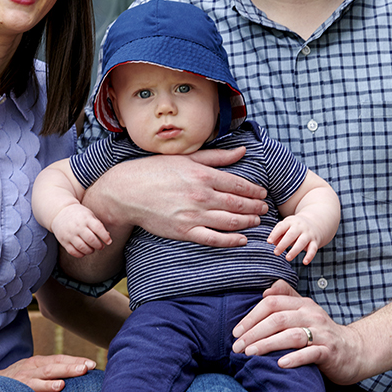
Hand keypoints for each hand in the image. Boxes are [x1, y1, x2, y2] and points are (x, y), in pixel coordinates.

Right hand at [0, 354, 96, 391]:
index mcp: (39, 362)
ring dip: (49, 383)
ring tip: (62, 385)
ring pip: (37, 381)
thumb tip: (81, 371)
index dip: (76, 360)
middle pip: (52, 368)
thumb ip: (52, 370)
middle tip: (84, 370)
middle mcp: (31, 369)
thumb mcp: (35, 368)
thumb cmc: (21, 377)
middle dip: (68, 369)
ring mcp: (22, 381)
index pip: (60, 359)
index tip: (92, 365)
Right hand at [52, 204, 112, 257]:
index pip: (98, 228)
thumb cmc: (78, 214)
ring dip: (90, 251)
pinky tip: (84, 251)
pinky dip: (80, 254)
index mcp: (86, 219)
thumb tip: (108, 236)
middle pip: (91, 240)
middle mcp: (78, 226)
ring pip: (82, 247)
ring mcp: (70, 234)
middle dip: (99, 245)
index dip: (105, 237)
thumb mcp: (89, 215)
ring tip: (92, 249)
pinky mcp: (63, 241)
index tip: (109, 241)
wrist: (60, 212)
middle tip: (101, 246)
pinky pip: (73, 252)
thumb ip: (98, 225)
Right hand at [86, 147, 268, 247]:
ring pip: (230, 222)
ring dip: (247, 222)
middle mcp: (201, 195)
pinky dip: (230, 240)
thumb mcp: (186, 158)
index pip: (237, 184)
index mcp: (202, 175)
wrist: (127, 191)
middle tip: (264, 209)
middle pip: (237, 204)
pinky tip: (241, 240)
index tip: (262, 194)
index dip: (254, 191)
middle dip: (255, 207)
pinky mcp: (184, 231)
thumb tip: (242, 151)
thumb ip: (216, 157)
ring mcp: (193, 215)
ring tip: (257, 222)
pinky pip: (213, 239)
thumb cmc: (154, 171)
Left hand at [231, 280, 363, 385]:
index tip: (236, 332)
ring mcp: (322, 333)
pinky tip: (280, 364)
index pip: (272, 303)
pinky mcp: (330, 351)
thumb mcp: (304, 313)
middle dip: (254, 332)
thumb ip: (286, 299)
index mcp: (303, 304)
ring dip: (268, 344)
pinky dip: (294, 358)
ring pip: (291, 335)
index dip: (251, 316)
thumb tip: (265, 291)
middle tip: (237, 347)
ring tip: (251, 354)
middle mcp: (312, 315)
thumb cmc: (321, 334)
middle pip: (278, 319)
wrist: (354, 351)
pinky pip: (310, 353)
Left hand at [268, 216, 321, 263]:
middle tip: (276, 252)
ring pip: (302, 242)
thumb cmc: (295, 227)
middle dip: (283, 244)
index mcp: (291, 222)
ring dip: (294, 250)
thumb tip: (272, 242)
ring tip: (287, 258)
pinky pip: (313, 249)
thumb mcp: (286, 226)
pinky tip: (305, 262)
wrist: (315, 223)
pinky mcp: (315, 242)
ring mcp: (308, 234)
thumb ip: (278, 233)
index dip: (275, 234)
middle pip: (291, 235)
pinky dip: (309, 256)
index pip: (282, 227)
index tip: (269, 241)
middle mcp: (300, 227)